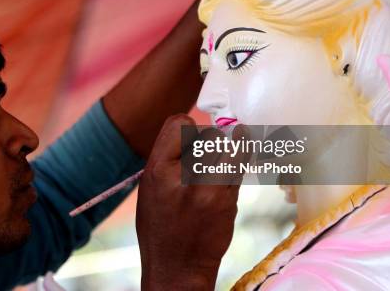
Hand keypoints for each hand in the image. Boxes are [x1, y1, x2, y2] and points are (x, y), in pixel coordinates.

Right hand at [136, 115, 245, 289]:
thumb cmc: (160, 224)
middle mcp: (184, 177)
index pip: (181, 123)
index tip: (191, 140)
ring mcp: (210, 190)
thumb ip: (169, 156)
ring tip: (222, 163)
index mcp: (158, 169)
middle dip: (211, 143)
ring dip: (230, 152)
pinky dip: (237, 168)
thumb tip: (196, 130)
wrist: (177, 266)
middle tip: (205, 159)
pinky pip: (239, 170)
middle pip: (211, 135)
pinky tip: (228, 177)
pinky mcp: (229, 202)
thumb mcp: (150, 186)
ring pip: (232, 149)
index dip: (189, 129)